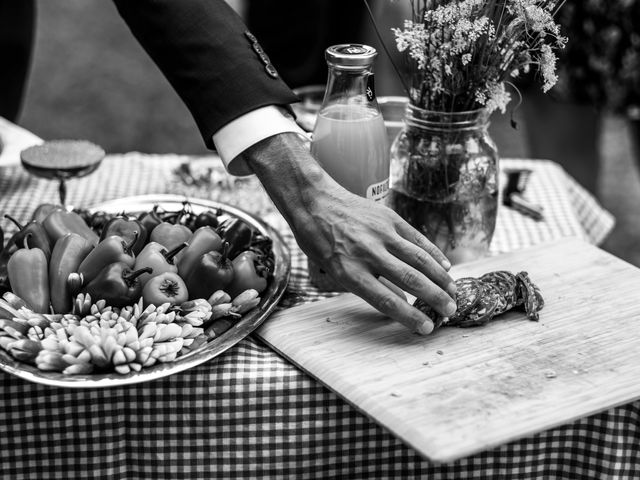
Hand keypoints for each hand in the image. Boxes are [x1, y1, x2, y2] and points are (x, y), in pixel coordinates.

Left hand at [241, 133, 456, 333]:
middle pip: (410, 280)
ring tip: (453, 293)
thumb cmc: (320, 241)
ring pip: (419, 259)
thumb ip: (367, 285)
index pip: (386, 300)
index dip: (409, 317)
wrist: (314, 201)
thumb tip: (402, 301)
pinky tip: (445, 267)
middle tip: (450, 312)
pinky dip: (434, 253)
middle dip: (435, 299)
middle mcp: (368, 253)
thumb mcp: (334, 269)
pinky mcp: (389, 218)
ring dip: (441, 278)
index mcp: (350, 272)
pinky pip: (417, 239)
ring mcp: (381, 234)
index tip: (427, 328)